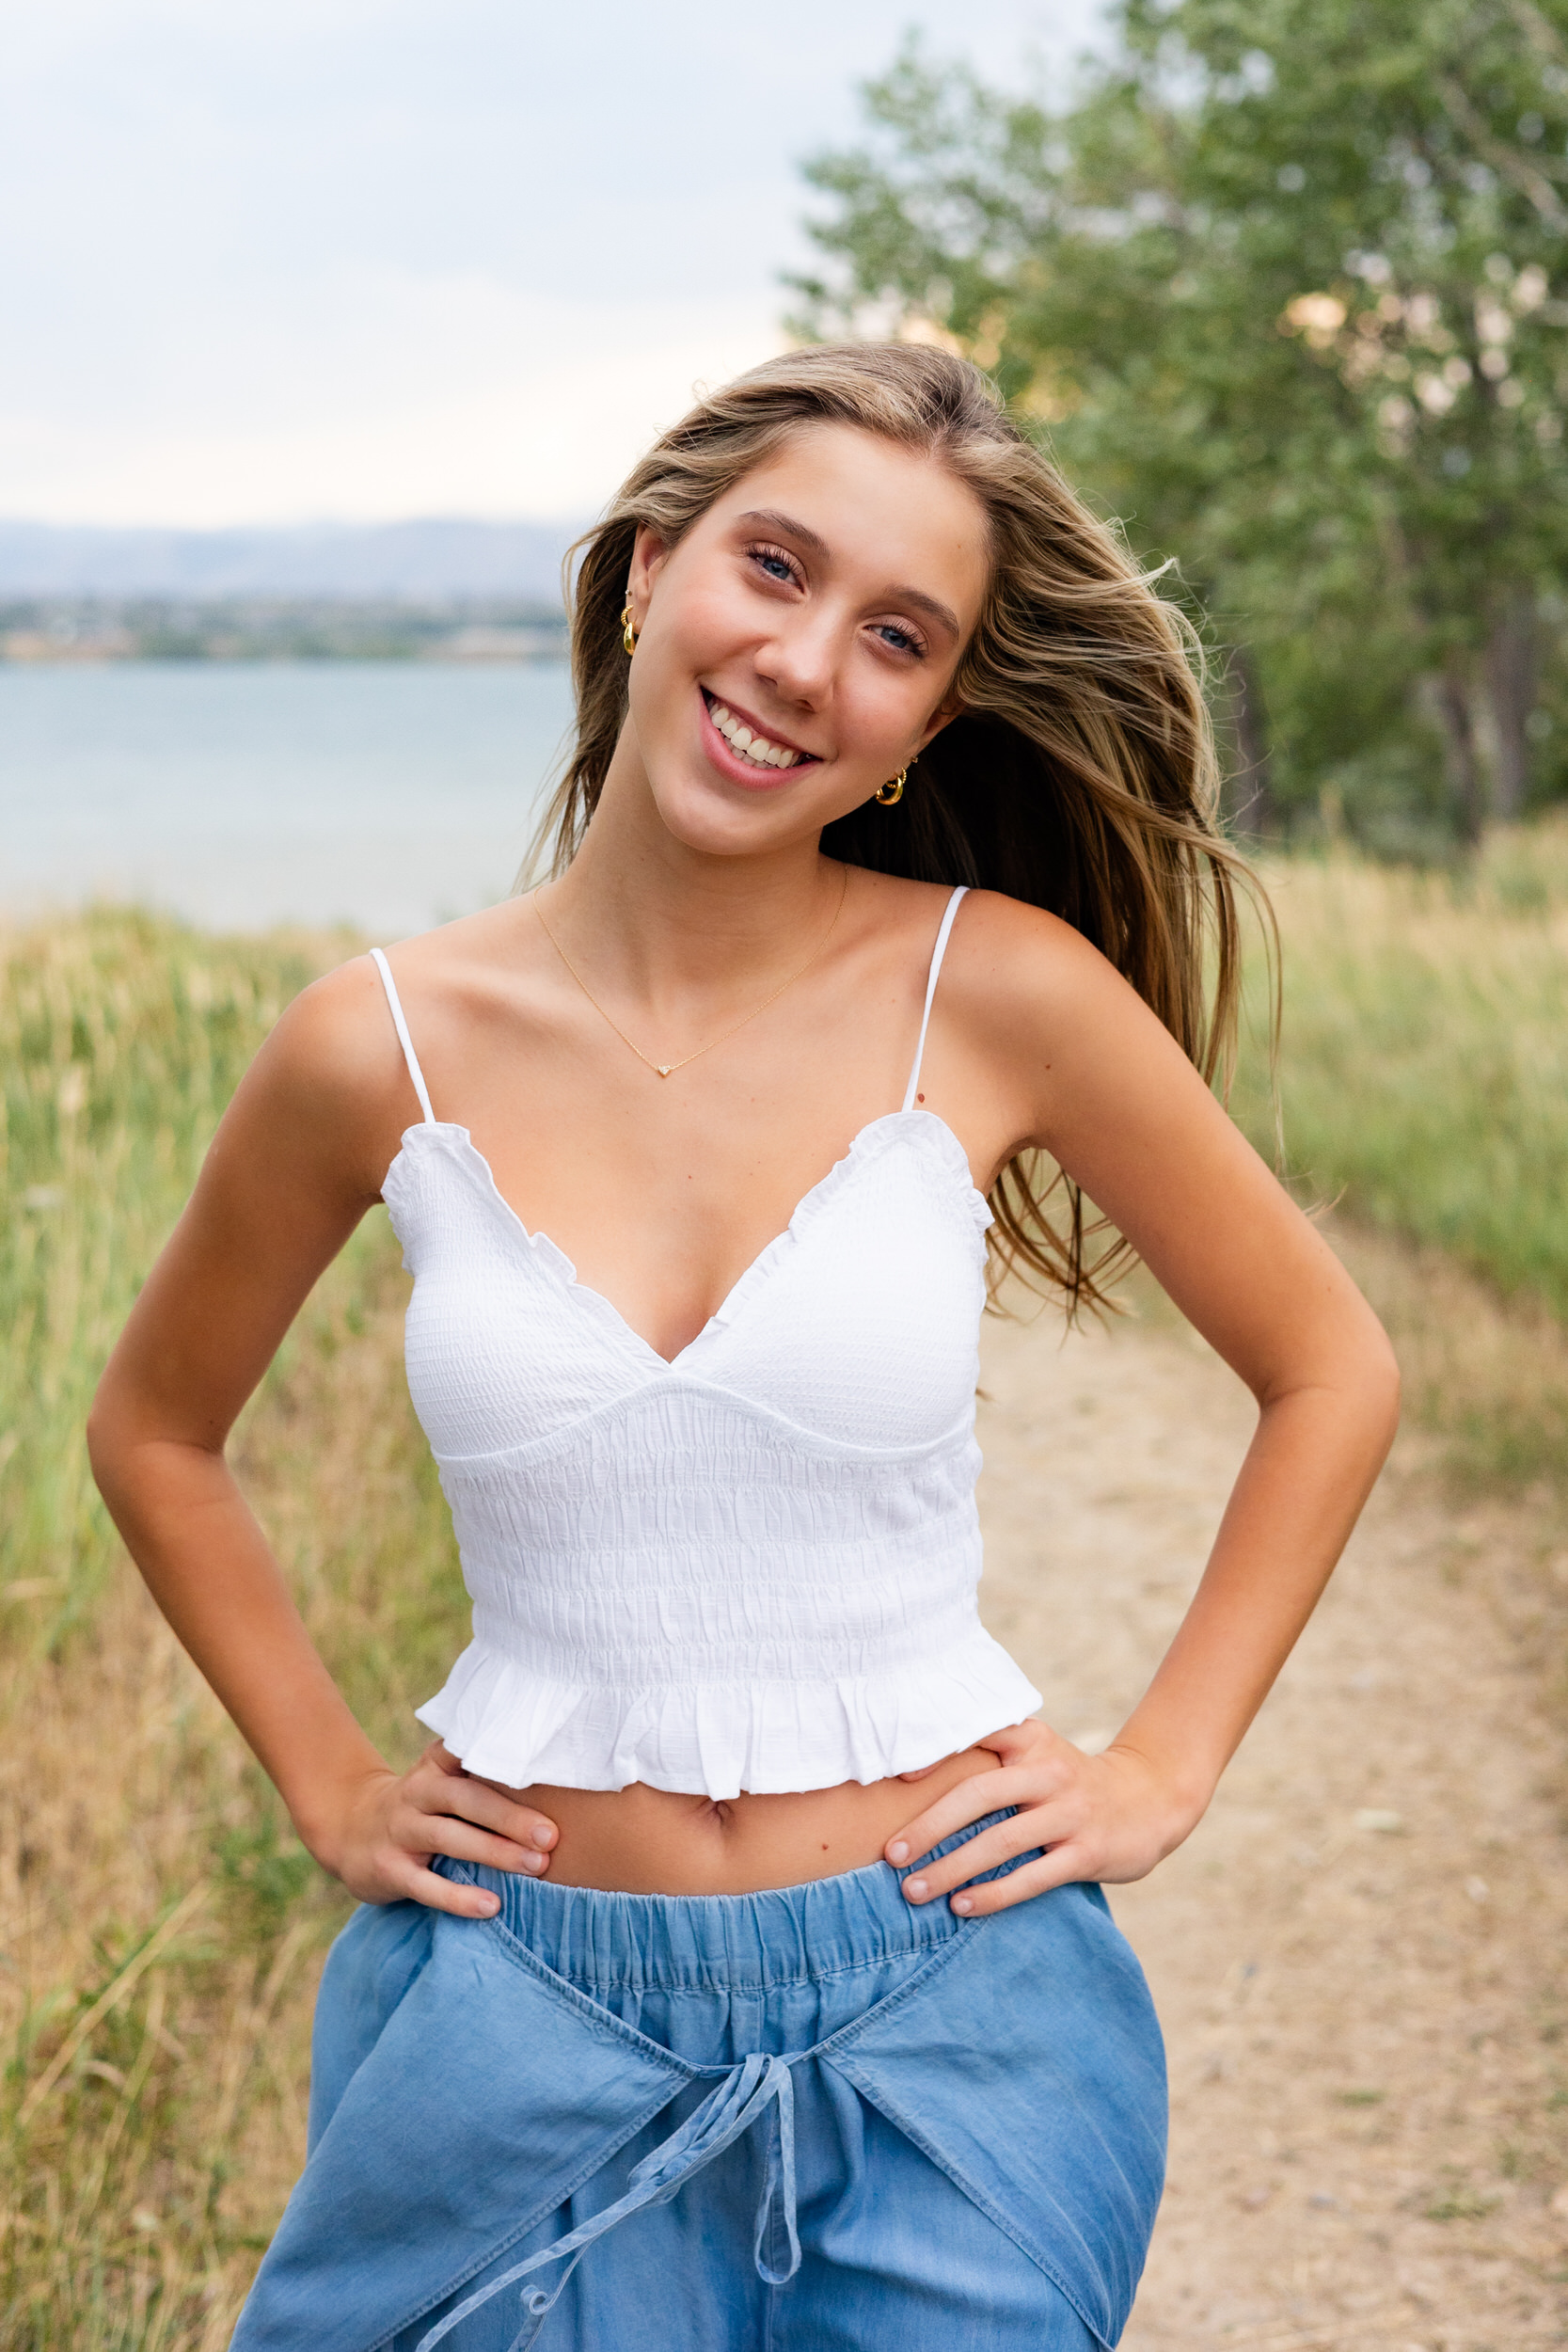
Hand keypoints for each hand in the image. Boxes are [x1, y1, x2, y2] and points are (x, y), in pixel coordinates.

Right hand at [312, 1740, 558, 1918]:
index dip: (504, 1759)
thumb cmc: (422, 1804)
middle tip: (552, 1835)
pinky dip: (459, 1897)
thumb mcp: (442, 1776)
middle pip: (467, 1799)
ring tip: (536, 1866)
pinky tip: (491, 1905)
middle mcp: (418, 1792)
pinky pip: (426, 1885)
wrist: (350, 1829)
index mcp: (437, 1764)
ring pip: (450, 1838)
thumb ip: (483, 1772)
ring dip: (495, 1852)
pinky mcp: (389, 1869)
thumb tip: (554, 1774)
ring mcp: (400, 1829)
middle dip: (511, 1817)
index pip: (471, 1753)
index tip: (545, 1768)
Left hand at [884, 1720, 1202, 1917]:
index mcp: (1031, 1739)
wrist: (1148, 1800)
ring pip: (1000, 1842)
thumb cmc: (1066, 1781)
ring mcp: (1070, 1812)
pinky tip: (961, 1907)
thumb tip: (908, 1782)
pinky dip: (993, 1894)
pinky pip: (1032, 1877)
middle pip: (978, 1795)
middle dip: (929, 1827)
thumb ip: (988, 1758)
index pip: (977, 1733)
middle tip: (891, 1855)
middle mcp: (1049, 1771)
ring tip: (913, 1891)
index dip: (934, 1751)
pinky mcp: (1087, 1852)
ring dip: (951, 1869)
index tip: (897, 1779)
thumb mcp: (1036, 1753)